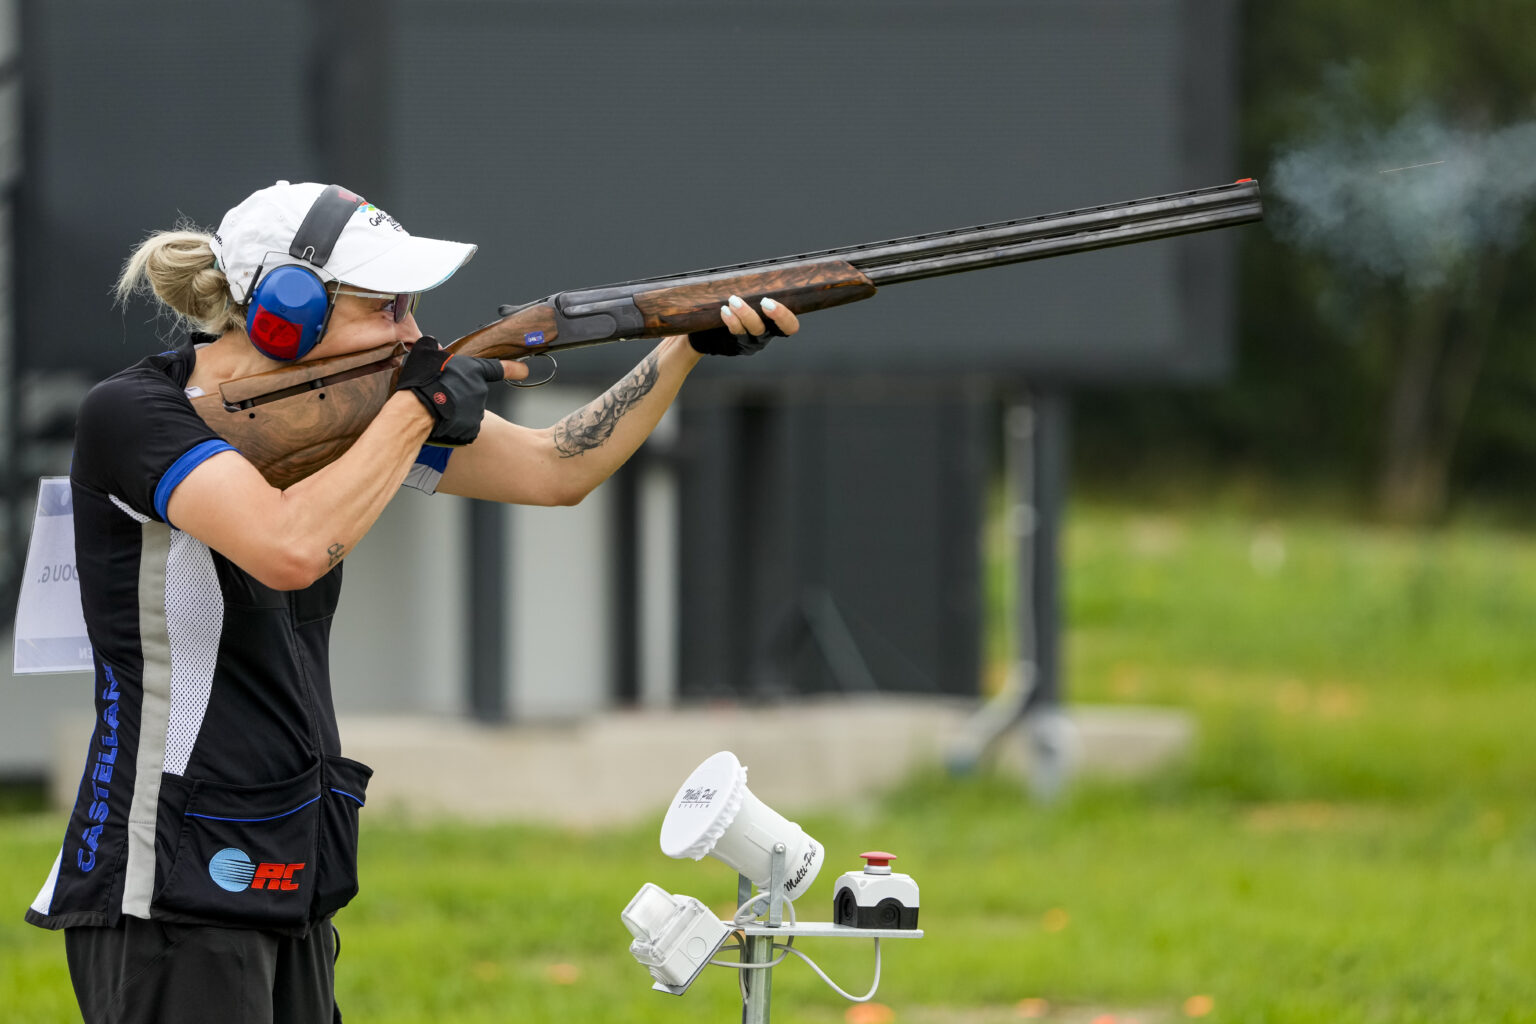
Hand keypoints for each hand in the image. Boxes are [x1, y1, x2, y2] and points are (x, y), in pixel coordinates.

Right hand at [395, 336, 509, 445]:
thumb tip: (431, 345)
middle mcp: (480, 391)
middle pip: (472, 394)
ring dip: (454, 411)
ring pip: (466, 412)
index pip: (499, 368)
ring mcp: (478, 412)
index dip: (513, 369)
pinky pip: (462, 428)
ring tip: (435, 408)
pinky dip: (452, 427)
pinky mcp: (471, 430)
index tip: (523, 370)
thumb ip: (432, 348)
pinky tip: (439, 421)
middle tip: (439, 395)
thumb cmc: (422, 380)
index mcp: (474, 371)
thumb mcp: (425, 354)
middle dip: (458, 395)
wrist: (419, 408)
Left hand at [688, 294, 799, 355]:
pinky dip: (731, 320)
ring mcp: (751, 340)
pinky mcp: (736, 343)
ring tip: (734, 300)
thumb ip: (756, 290)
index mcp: (775, 323)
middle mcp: (767, 334)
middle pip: (778, 329)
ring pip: (755, 329)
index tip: (771, 301)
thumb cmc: (736, 310)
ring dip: (746, 313)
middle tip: (764, 301)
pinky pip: (736, 332)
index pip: (790, 325)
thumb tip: (759, 266)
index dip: (785, 315)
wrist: (708, 333)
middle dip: (776, 314)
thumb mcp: (749, 301)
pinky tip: (725, 310)